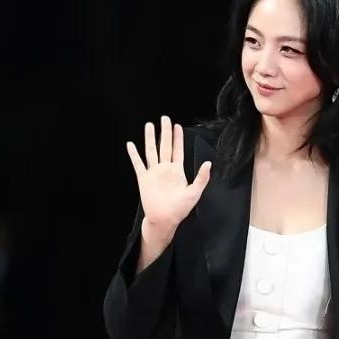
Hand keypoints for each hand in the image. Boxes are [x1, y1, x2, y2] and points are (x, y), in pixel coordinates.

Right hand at [125, 116, 210, 239]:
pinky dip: (133, 154)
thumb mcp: (195, 193)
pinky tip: (130, 145)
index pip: (177, 150)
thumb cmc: (180, 209)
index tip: (178, 126)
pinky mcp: (144, 179)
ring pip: (151, 151)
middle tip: (164, 118)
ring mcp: (154, 173)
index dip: (178, 138)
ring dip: (149, 138)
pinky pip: (138, 164)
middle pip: (164, 146)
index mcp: (177, 172)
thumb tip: (208, 163)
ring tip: (149, 125)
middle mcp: (165, 169)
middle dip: (165, 132)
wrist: (164, 219)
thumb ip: (202, 178)